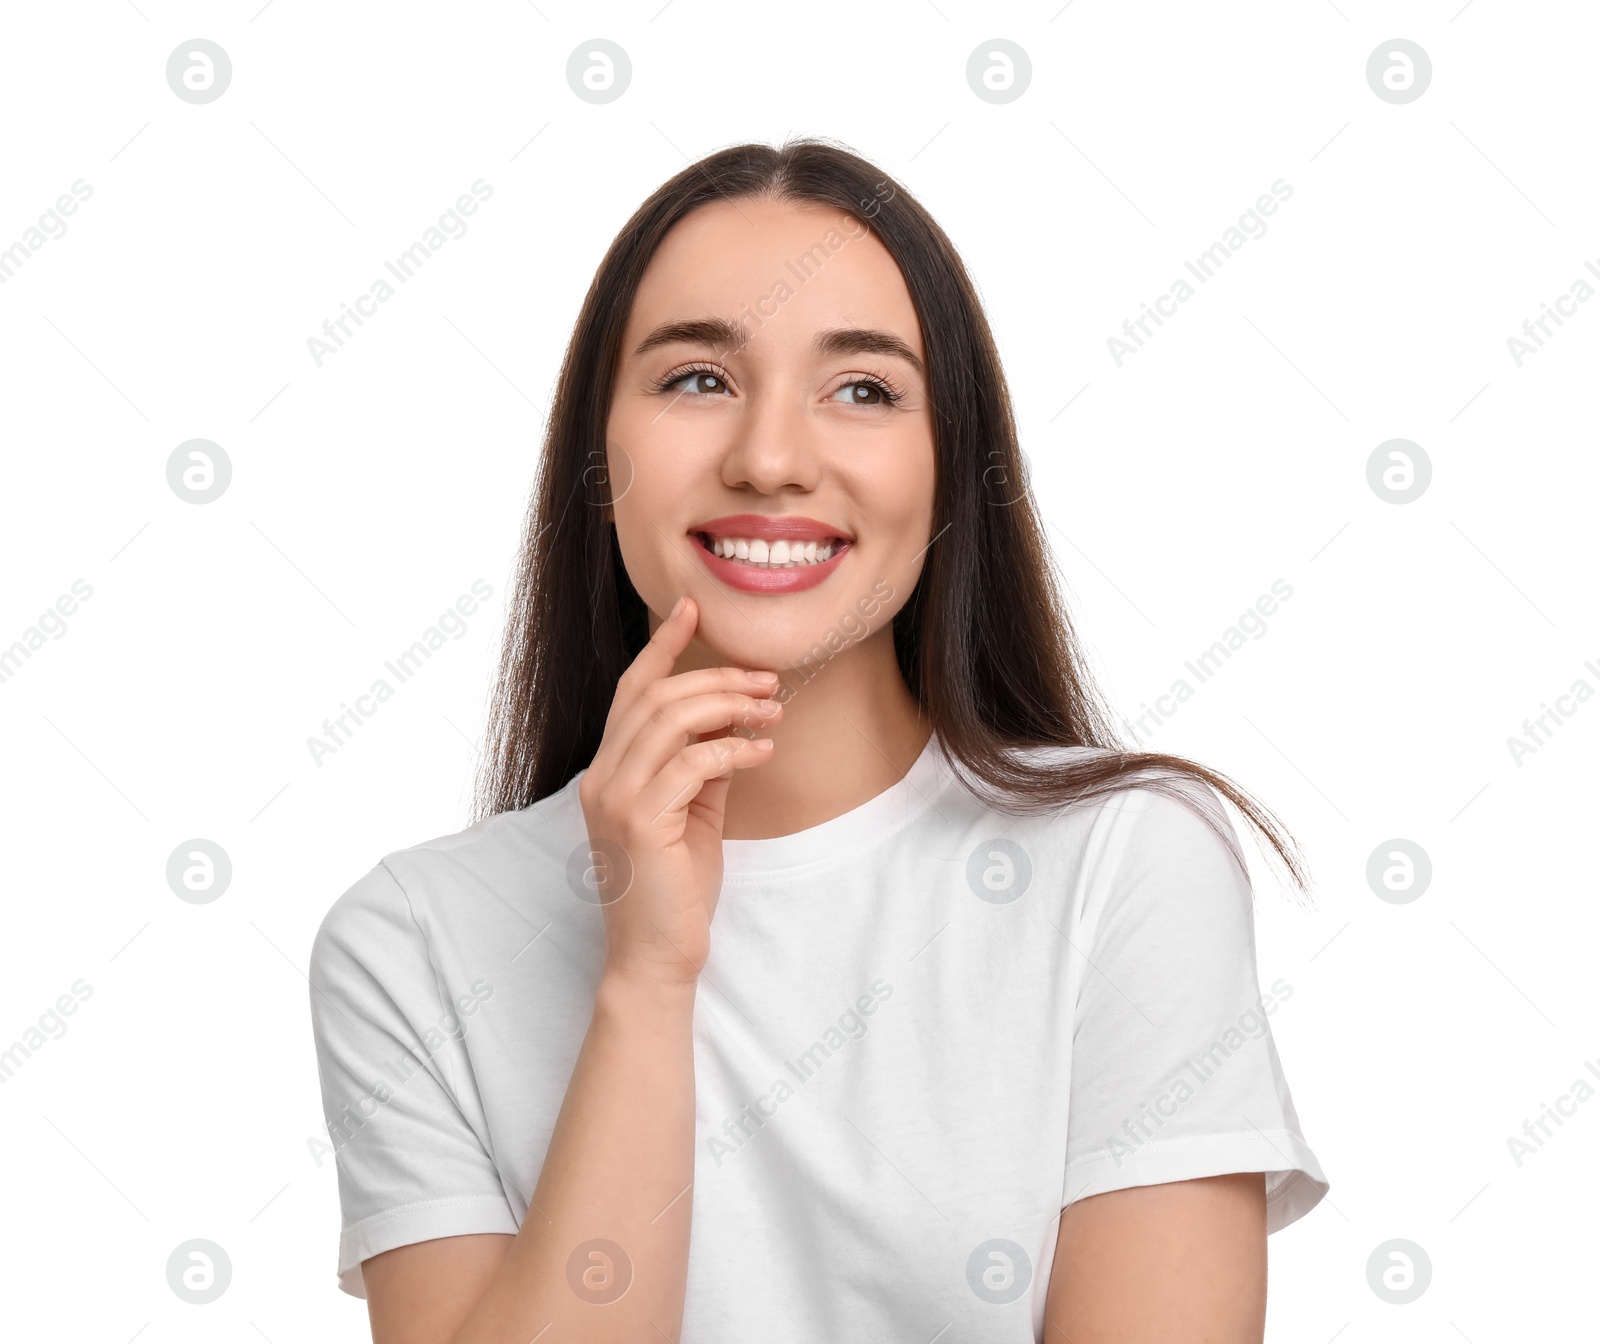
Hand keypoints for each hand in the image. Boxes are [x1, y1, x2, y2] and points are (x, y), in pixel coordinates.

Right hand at [576, 595, 780, 988]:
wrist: (655, 958)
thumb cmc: (675, 891)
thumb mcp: (693, 815)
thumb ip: (702, 767)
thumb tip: (733, 724)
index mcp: (608, 773)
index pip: (631, 692)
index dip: (662, 647)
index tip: (693, 610)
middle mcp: (602, 778)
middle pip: (656, 697)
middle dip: (717, 677)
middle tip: (767, 679)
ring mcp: (616, 798)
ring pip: (672, 720)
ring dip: (729, 706)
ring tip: (771, 711)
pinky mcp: (641, 821)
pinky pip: (693, 763)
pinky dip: (733, 749)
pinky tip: (761, 753)